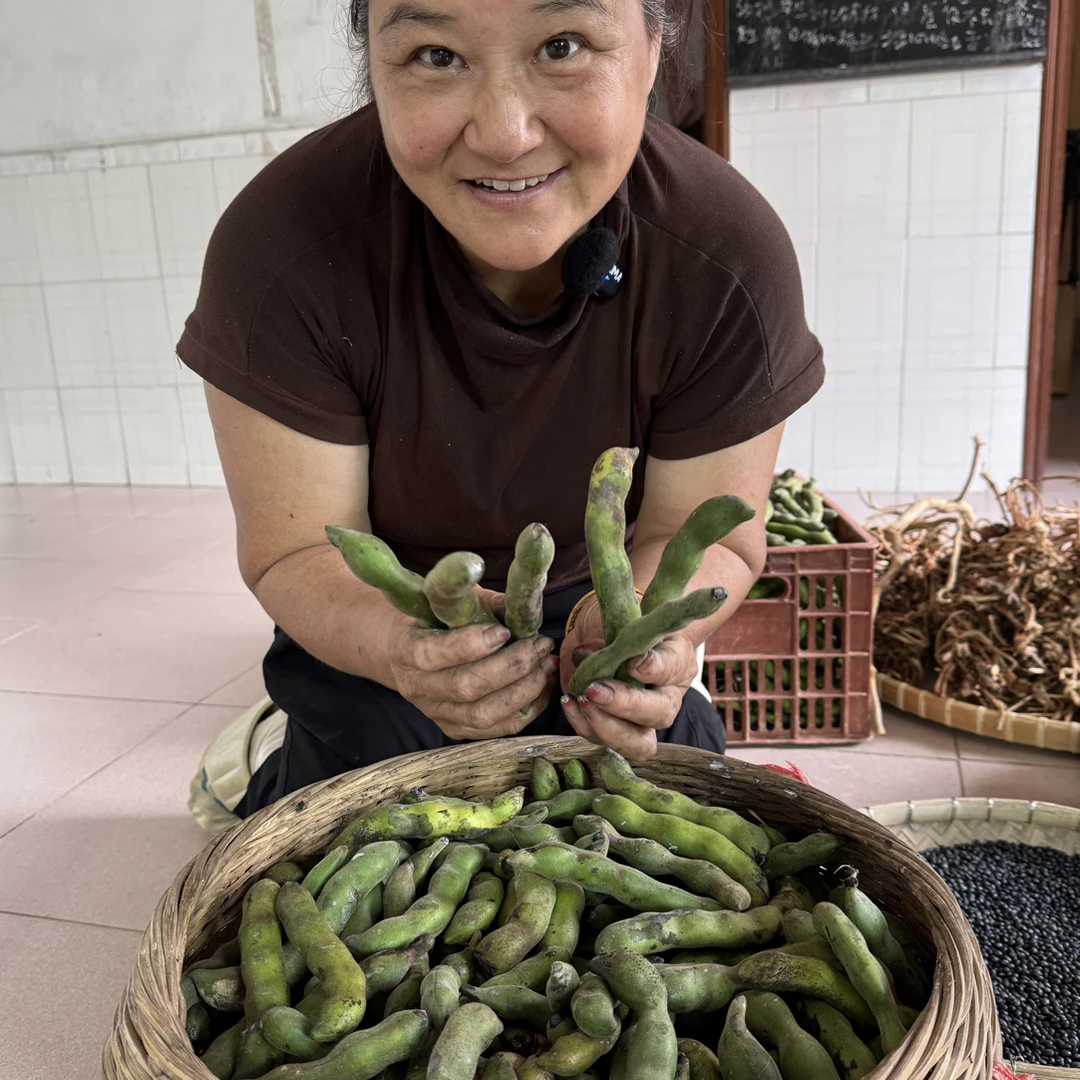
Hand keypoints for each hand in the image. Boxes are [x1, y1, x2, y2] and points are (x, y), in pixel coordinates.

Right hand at [385, 597, 558, 741]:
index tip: (504, 631)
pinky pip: (496, 729)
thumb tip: (521, 607)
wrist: (401, 654)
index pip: (433, 653)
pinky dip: (526, 709)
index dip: (471, 644)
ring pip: (482, 714)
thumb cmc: (430, 619)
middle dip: (511, 666)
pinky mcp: (455, 729)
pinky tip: (542, 685)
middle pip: (465, 687)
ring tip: (546, 665)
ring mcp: (436, 713)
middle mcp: (418, 688)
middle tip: (539, 645)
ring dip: (523, 690)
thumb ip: (478, 604)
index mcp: (406, 650)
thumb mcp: (445, 603)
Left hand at [560, 598, 698, 758]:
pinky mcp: (616, 732)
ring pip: (637, 743)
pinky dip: (583, 723)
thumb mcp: (628, 621)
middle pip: (660, 715)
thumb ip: (623, 637)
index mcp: (678, 664)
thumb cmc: (625, 626)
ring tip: (580, 700)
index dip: (654, 669)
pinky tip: (569, 702)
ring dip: (605, 725)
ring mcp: (643, 722)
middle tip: (595, 691)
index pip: (672, 668)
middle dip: (625, 706)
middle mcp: (667, 698)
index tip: (632, 663)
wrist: (611, 636)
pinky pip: (603, 739)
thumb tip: (612, 658)